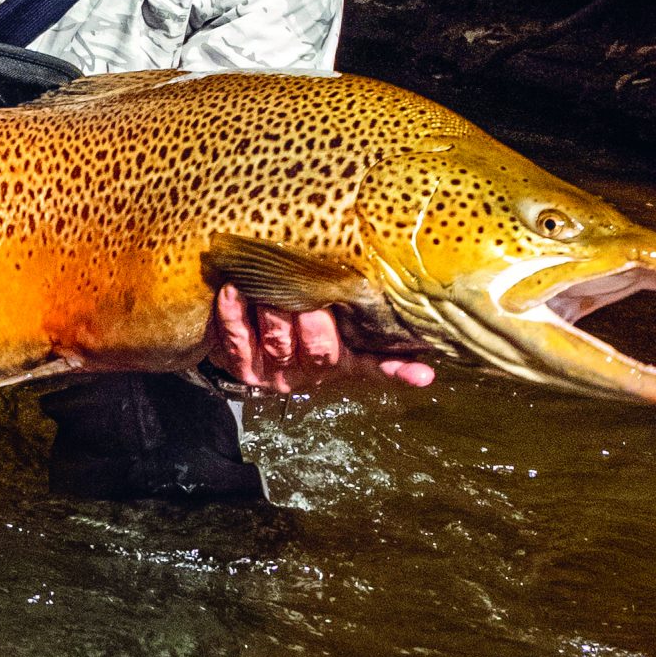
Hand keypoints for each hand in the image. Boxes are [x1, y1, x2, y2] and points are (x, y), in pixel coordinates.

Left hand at [206, 285, 434, 397]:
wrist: (232, 332)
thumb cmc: (291, 313)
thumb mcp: (327, 312)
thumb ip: (349, 303)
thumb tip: (389, 281)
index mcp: (339, 359)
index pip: (375, 365)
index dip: (397, 369)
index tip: (422, 375)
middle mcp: (310, 369)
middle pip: (321, 350)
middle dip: (315, 322)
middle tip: (310, 293)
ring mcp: (274, 371)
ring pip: (280, 342)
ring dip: (274, 311)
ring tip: (267, 282)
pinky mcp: (240, 366)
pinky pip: (237, 339)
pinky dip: (234, 313)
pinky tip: (233, 290)